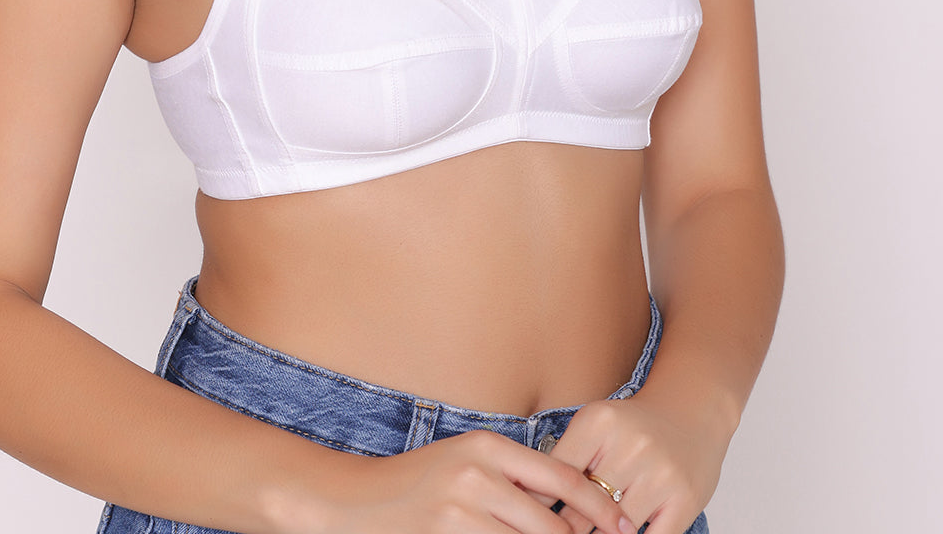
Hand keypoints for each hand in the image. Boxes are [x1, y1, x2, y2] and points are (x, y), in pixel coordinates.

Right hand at [310, 428, 630, 533]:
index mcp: (489, 447)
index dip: (601, 509)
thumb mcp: (465, 463)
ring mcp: (461, 510)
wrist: (350, 504)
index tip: (622, 527)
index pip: (564, 480)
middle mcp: (479, 474)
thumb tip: (565, 510)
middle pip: (553, 525)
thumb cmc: (414, 485)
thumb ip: (511, 480)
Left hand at [532, 393, 726, 533]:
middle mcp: (630, 445)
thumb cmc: (632, 426)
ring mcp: (660, 474)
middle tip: (552, 529)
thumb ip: (567, 459)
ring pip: (615, 528)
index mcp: (599, 422)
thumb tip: (531, 500)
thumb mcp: (595, 427)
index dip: (541, 502)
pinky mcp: (684, 500)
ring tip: (586, 531)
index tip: (530, 517)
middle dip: (567, 527)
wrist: (691, 412)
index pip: (559, 475)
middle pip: (585, 506)